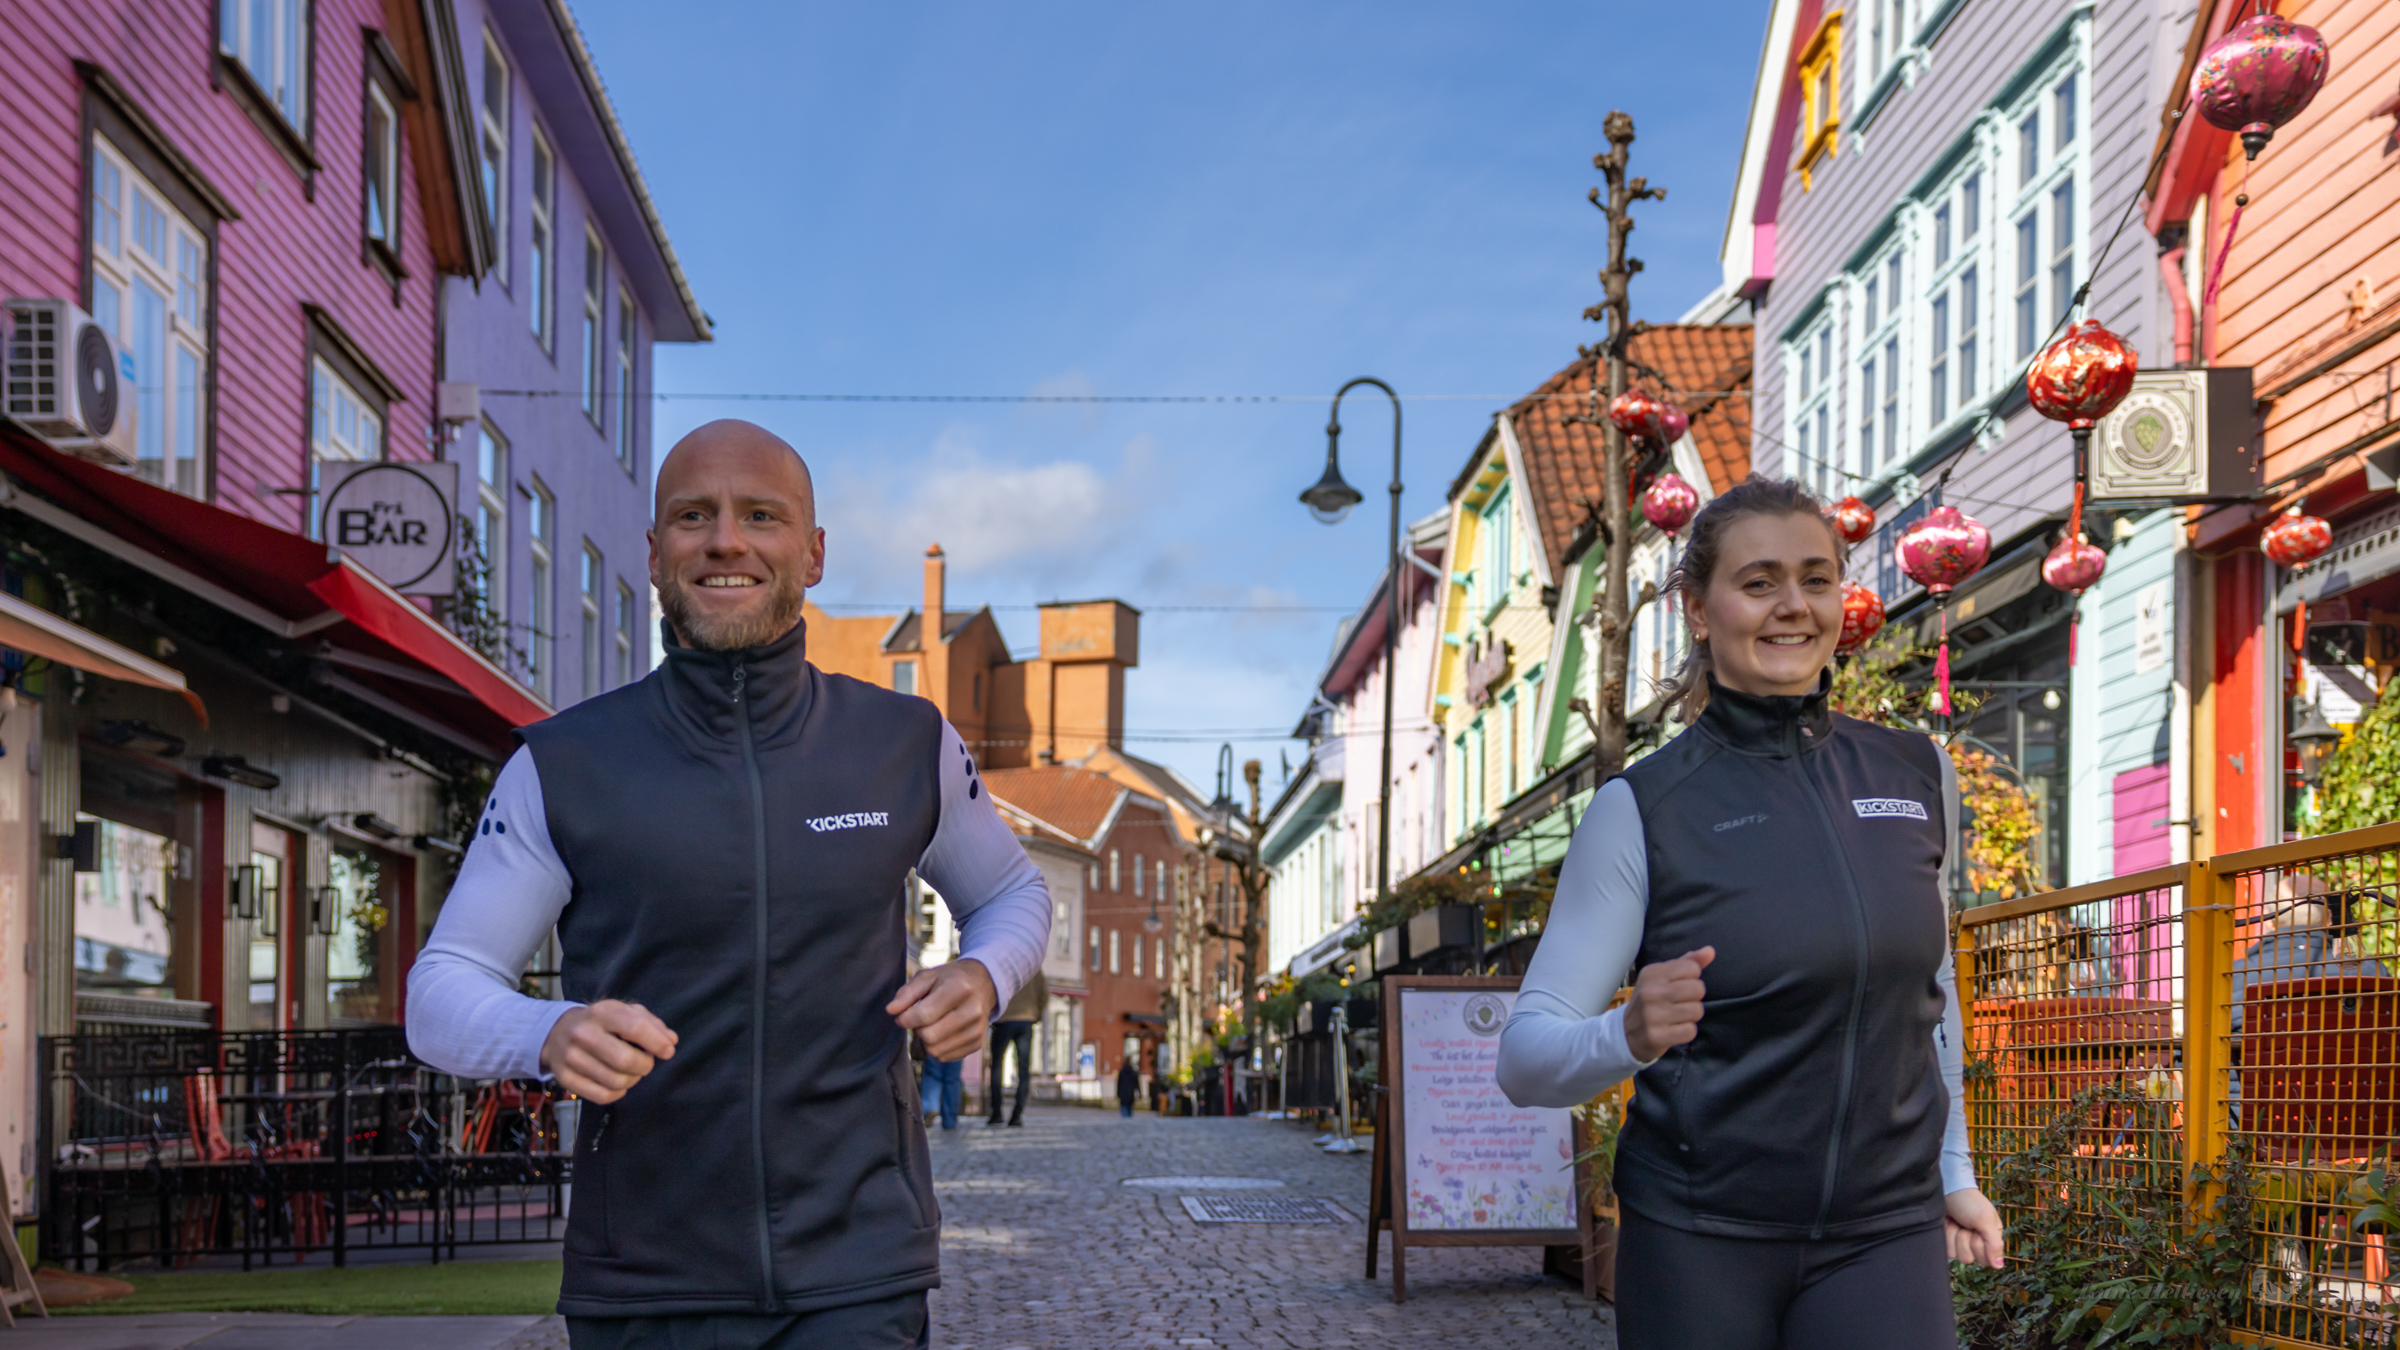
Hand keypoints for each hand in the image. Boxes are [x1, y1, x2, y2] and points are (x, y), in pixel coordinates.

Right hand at [543, 1000, 677, 1103]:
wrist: (558, 1032)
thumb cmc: (602, 1022)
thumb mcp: (625, 1012)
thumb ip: (651, 1024)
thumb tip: (671, 1041)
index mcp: (602, 1012)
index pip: (635, 1028)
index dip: (657, 1042)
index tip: (668, 1052)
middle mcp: (583, 1033)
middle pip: (625, 1060)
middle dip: (645, 1065)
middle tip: (645, 1062)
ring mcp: (571, 1057)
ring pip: (616, 1081)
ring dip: (632, 1079)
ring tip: (630, 1071)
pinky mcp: (565, 1079)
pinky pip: (602, 1096)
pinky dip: (618, 1093)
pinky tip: (618, 1082)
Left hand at [888, 959, 997, 1060]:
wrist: (983, 984)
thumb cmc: (950, 979)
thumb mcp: (928, 976)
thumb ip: (907, 992)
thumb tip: (890, 1010)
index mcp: (959, 989)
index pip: (924, 1015)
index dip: (906, 1019)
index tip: (902, 1016)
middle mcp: (972, 1011)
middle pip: (929, 1036)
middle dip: (917, 1029)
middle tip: (919, 1019)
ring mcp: (977, 1029)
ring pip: (936, 1050)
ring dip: (926, 1040)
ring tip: (931, 1025)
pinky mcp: (977, 1043)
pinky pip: (945, 1057)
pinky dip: (937, 1047)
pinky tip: (942, 1032)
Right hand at [1623, 946, 1713, 1062]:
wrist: (1626, 1032)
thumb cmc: (1651, 1000)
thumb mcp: (1664, 977)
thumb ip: (1688, 963)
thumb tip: (1710, 951)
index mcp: (1652, 973)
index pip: (1692, 968)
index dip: (1691, 979)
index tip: (1678, 987)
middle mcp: (1651, 991)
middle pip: (1698, 989)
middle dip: (1694, 998)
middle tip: (1679, 1004)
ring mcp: (1652, 1015)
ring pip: (1697, 1011)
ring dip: (1691, 1016)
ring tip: (1676, 1017)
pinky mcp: (1657, 1036)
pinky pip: (1690, 1031)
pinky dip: (1686, 1032)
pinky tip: (1674, 1030)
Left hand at [1944, 1187, 2004, 1268]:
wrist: (1947, 1189)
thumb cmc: (1969, 1202)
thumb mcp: (1985, 1220)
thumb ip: (1994, 1244)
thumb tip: (1999, 1266)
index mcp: (1991, 1239)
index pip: (1987, 1260)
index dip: (1979, 1246)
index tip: (1978, 1231)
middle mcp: (1977, 1243)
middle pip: (1970, 1259)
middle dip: (1965, 1240)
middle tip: (1966, 1224)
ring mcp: (1961, 1242)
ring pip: (1957, 1256)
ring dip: (1955, 1237)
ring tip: (1957, 1222)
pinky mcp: (1948, 1240)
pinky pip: (1947, 1251)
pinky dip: (1946, 1236)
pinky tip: (1948, 1224)